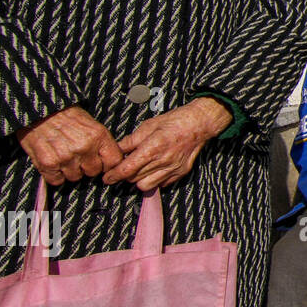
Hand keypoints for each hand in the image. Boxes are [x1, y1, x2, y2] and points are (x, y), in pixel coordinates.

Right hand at [16, 105, 123, 184]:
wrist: (40, 110)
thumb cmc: (66, 116)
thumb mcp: (91, 123)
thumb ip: (102, 142)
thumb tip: (110, 161)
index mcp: (98, 136)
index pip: (114, 161)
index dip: (107, 165)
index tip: (101, 164)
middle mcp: (84, 147)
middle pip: (93, 172)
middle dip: (86, 167)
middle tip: (77, 156)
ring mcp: (66, 157)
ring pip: (75, 177)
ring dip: (69, 170)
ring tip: (63, 155)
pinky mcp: (49, 163)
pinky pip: (57, 180)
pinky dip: (54, 175)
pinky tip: (53, 161)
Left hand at [101, 97, 231, 190]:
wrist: (199, 124)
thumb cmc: (175, 121)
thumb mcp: (148, 125)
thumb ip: (131, 140)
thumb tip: (117, 150)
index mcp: (153, 147)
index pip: (127, 169)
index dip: (114, 175)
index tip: (108, 177)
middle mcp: (163, 161)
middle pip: (134, 179)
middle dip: (124, 176)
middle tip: (123, 168)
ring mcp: (173, 169)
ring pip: (146, 185)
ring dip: (138, 180)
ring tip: (138, 170)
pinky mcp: (180, 173)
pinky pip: (161, 184)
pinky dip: (154, 180)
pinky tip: (153, 170)